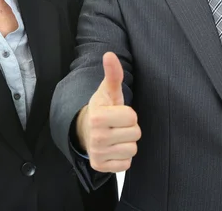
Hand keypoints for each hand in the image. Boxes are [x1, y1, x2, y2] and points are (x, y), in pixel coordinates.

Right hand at [76, 52, 140, 172]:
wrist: (86, 130)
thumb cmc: (102, 108)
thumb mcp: (108, 91)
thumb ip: (113, 74)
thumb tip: (109, 54)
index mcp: (98, 116)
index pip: (132, 117)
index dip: (128, 114)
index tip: (117, 113)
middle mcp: (96, 137)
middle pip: (135, 134)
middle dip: (129, 128)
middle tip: (117, 125)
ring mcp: (98, 153)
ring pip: (132, 150)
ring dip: (127, 142)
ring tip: (116, 136)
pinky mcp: (101, 167)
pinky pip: (126, 164)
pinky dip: (122, 157)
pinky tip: (113, 148)